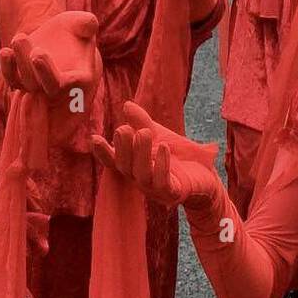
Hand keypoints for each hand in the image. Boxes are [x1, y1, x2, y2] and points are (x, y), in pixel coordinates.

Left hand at [2, 11, 99, 98]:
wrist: (60, 37)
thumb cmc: (76, 30)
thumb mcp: (83, 23)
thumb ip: (88, 23)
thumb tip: (89, 24)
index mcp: (80, 78)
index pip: (67, 83)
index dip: (51, 73)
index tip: (40, 54)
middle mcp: (59, 87)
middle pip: (47, 87)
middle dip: (39, 72)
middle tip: (36, 51)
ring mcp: (38, 86)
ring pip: (26, 82)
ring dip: (20, 62)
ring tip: (20, 37)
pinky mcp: (22, 80)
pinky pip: (12, 79)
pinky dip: (7, 68)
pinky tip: (6, 51)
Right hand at [91, 102, 221, 209]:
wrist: (204, 174)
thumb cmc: (176, 155)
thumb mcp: (158, 134)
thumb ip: (142, 122)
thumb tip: (126, 105)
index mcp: (133, 165)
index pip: (114, 160)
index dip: (102, 152)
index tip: (94, 138)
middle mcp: (140, 179)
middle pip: (125, 166)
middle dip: (123, 148)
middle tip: (124, 129)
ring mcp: (155, 188)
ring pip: (142, 174)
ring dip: (141, 154)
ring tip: (144, 133)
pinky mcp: (172, 193)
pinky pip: (164, 182)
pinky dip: (162, 165)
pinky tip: (163, 148)